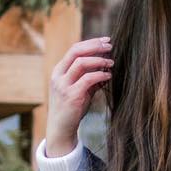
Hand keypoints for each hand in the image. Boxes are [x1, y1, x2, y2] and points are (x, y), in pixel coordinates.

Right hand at [45, 36, 113, 155]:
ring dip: (99, 60)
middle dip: (95, 46)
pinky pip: (87, 79)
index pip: (74, 49)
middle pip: (76, 51)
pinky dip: (100, 75)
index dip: (91, 43)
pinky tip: (108, 76)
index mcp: (59, 71)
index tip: (106, 41)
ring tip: (111, 63)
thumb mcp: (80, 89)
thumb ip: (89, 76)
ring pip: (81, 63)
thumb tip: (106, 65)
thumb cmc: (72, 109)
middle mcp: (58, 75)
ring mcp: (63, 85)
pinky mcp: (71, 96)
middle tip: (110, 45)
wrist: (61, 129)